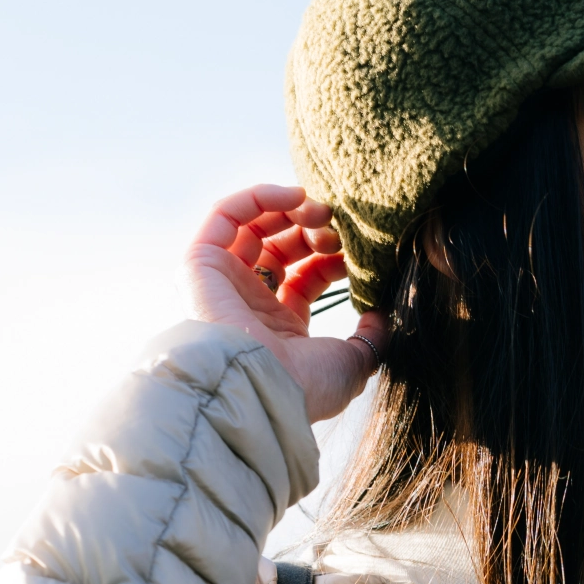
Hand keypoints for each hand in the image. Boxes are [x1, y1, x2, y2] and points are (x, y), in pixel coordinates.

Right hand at [182, 184, 388, 423]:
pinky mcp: (201, 264)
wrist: (261, 387)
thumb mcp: (352, 364)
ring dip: (289, 210)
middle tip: (337, 230)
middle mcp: (249, 302)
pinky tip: (294, 195)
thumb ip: (372, 339)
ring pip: (252, 226)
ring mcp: (223, 282)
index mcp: (280, 326)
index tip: (355, 255)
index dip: (331, 258)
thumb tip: (382, 316)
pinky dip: (258, 197)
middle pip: (280, 247)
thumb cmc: (304, 385)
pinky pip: (224, 215)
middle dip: (313, 231)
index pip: (305, 275)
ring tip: (320, 210)